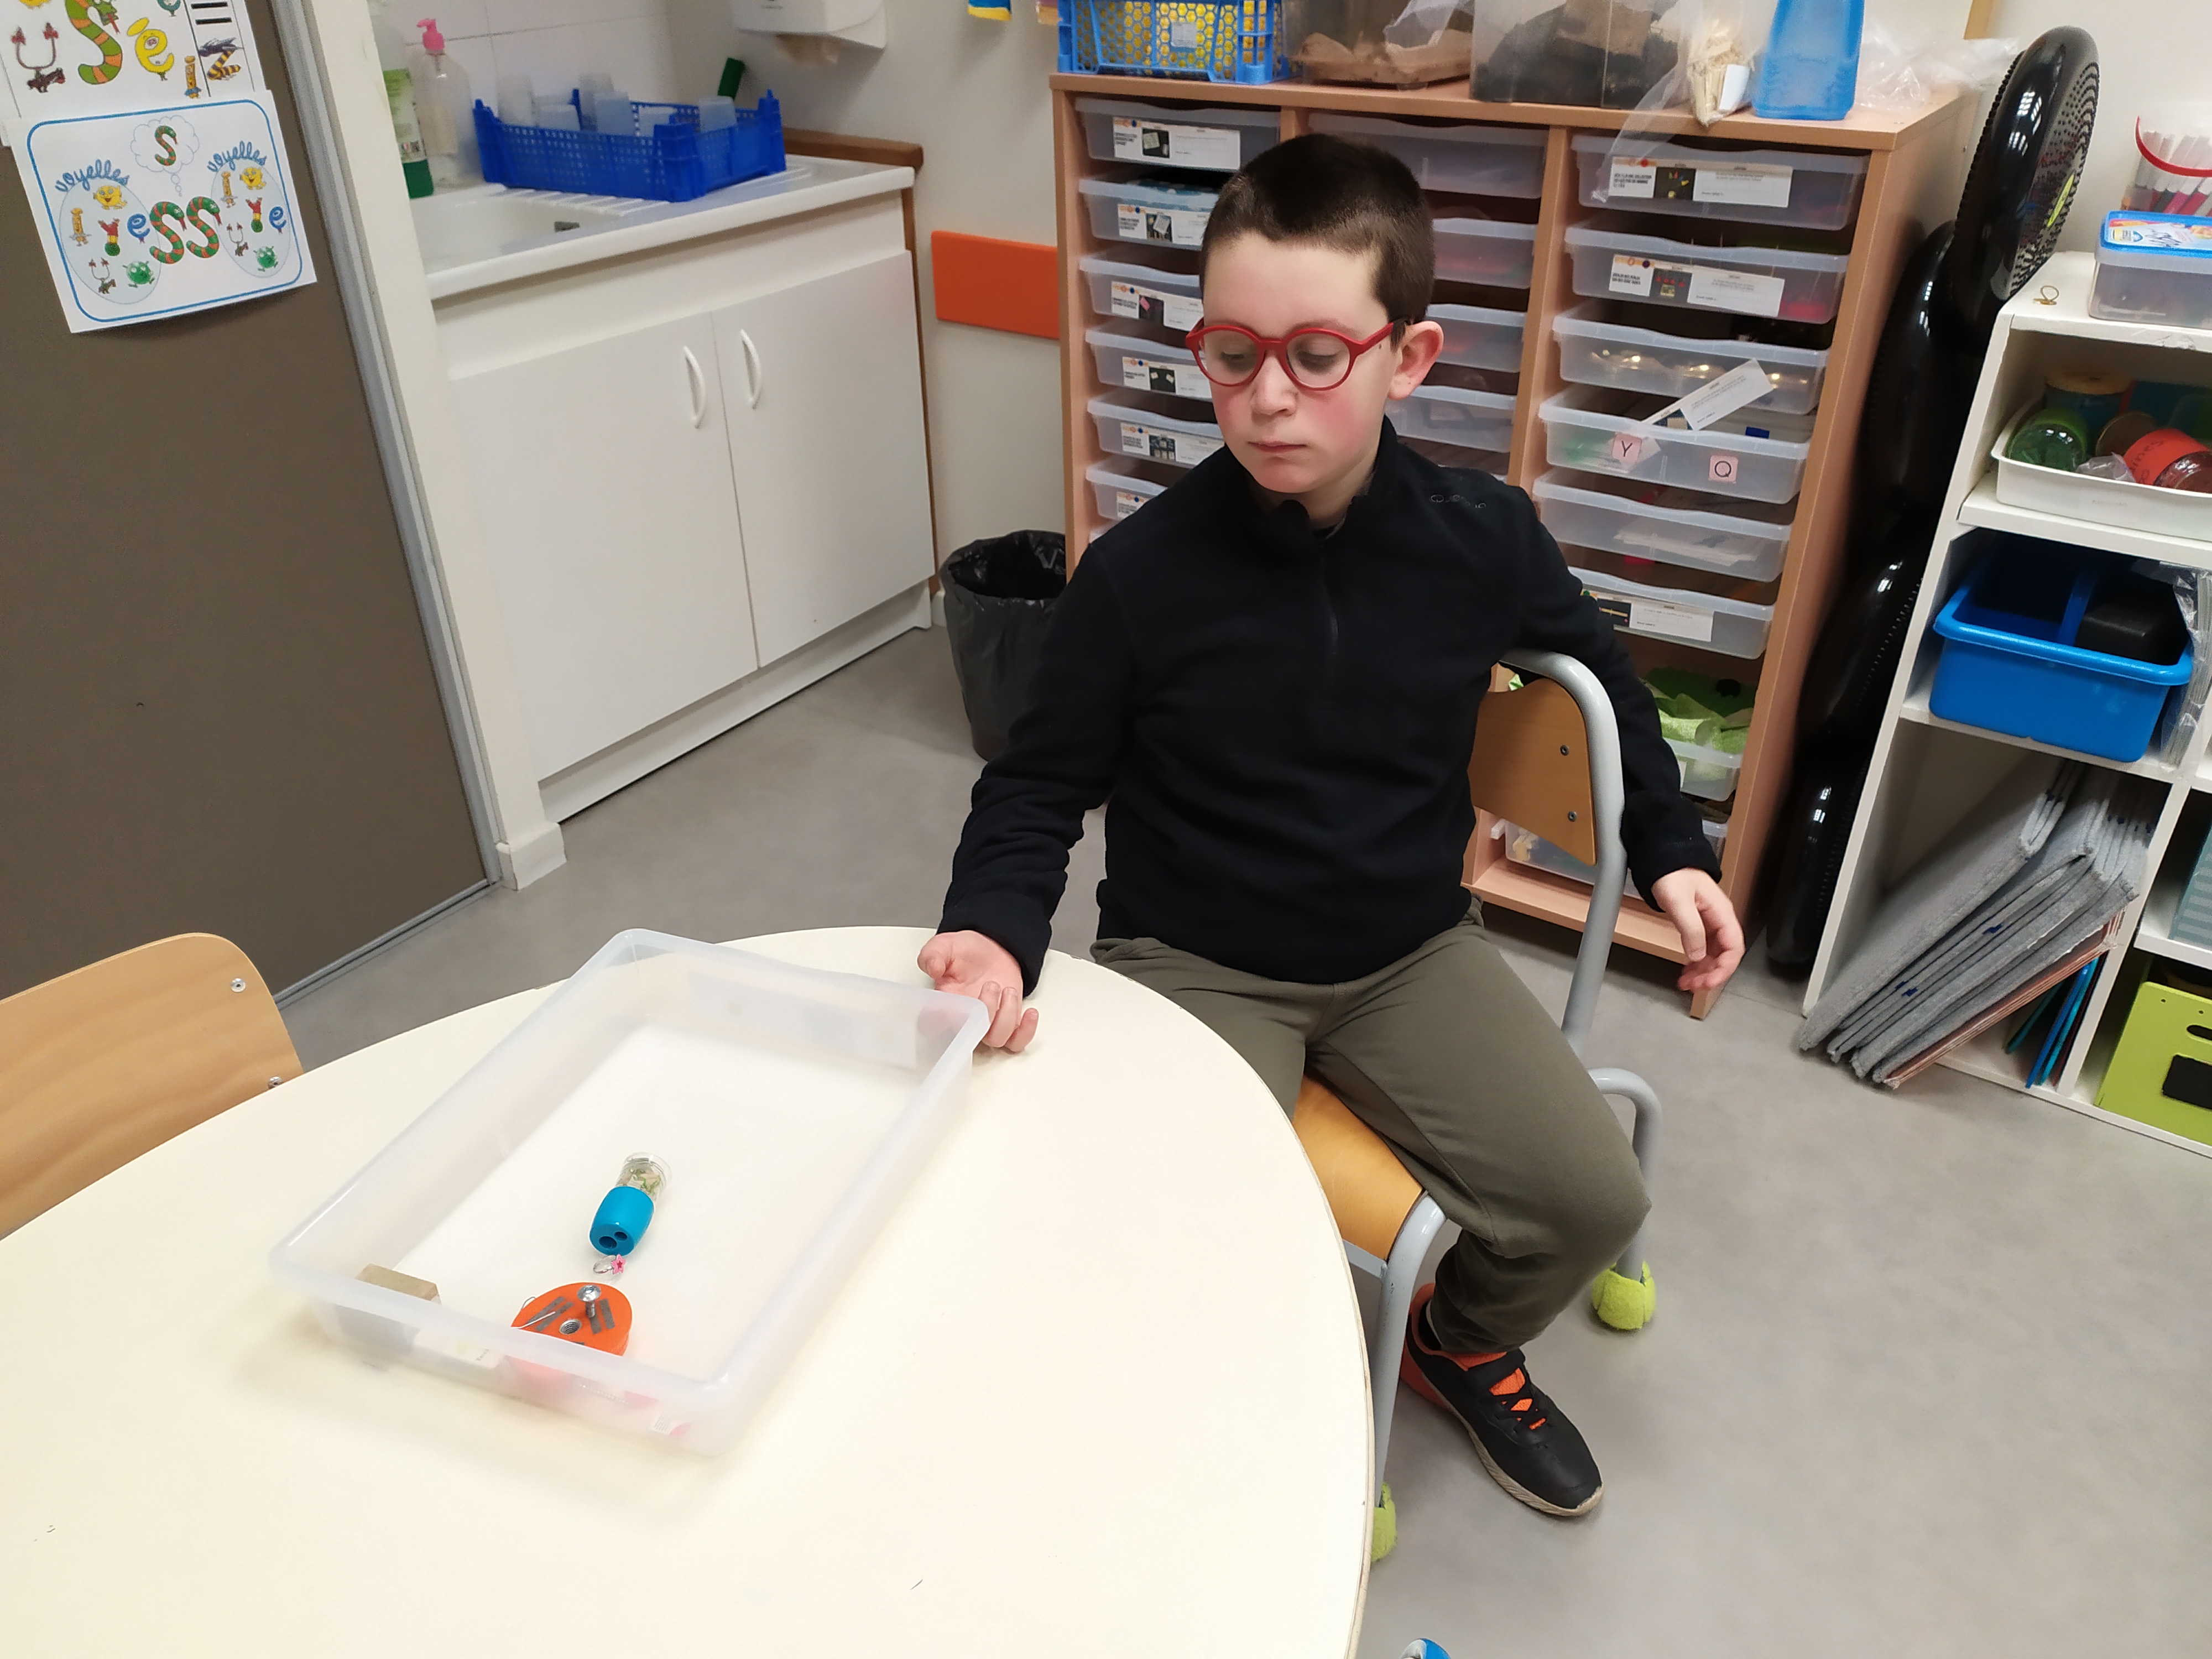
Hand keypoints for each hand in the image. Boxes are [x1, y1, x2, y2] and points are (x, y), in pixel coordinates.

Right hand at [918, 930, 1038, 1051]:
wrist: (990, 948)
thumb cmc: (964, 951)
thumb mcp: (944, 946)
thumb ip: (933, 955)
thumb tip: (932, 967)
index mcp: (944, 1003)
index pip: (938, 1027)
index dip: (948, 1021)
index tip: (959, 1005)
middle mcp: (965, 1018)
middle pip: (972, 1037)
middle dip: (986, 1013)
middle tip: (991, 984)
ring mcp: (987, 1022)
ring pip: (996, 1039)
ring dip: (1006, 1016)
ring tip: (1008, 990)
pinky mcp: (1007, 1021)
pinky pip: (1016, 1042)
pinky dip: (1026, 1032)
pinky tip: (1030, 1012)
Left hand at [1649, 869, 1743, 993]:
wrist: (1664, 861)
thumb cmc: (1673, 875)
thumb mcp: (1679, 902)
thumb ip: (1691, 928)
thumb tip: (1698, 956)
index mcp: (1722, 913)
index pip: (1734, 947)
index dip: (1724, 968)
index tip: (1709, 981)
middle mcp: (1720, 920)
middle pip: (1725, 954)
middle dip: (1712, 973)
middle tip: (1693, 986)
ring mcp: (1710, 924)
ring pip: (1713, 955)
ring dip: (1703, 971)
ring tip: (1686, 983)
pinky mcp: (1699, 925)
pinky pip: (1702, 949)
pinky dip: (1696, 963)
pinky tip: (1686, 972)